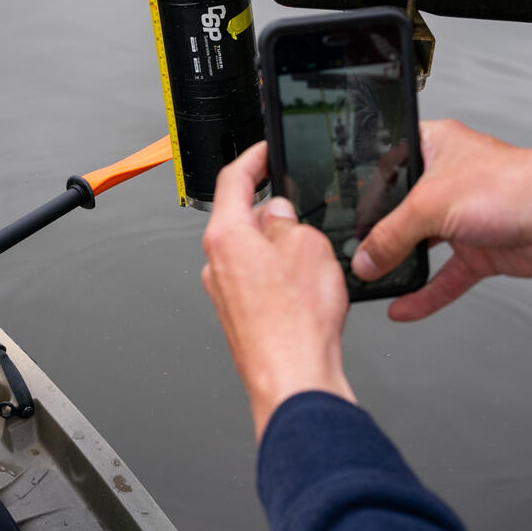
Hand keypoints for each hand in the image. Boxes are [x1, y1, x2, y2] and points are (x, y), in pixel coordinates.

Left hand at [201, 142, 356, 441]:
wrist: (293, 380)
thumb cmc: (296, 324)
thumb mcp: (309, 247)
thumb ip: (290, 220)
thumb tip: (281, 215)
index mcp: (227, 236)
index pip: (232, 180)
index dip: (252, 158)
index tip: (263, 150)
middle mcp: (217, 263)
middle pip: (243, 218)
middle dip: (274, 211)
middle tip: (305, 212)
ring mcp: (225, 293)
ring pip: (253, 252)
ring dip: (280, 248)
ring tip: (314, 263)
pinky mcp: (238, 317)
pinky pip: (259, 282)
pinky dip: (280, 277)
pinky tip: (307, 291)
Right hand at [351, 118, 531, 321]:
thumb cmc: (514, 185)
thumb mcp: (432, 204)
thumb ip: (392, 235)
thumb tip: (365, 259)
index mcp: (431, 149)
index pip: (383, 169)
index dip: (361, 191)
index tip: (338, 212)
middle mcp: (444, 181)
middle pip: (398, 212)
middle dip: (375, 235)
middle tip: (347, 253)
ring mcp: (461, 218)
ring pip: (419, 245)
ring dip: (398, 265)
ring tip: (369, 280)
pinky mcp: (478, 250)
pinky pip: (444, 276)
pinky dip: (425, 294)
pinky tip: (403, 307)